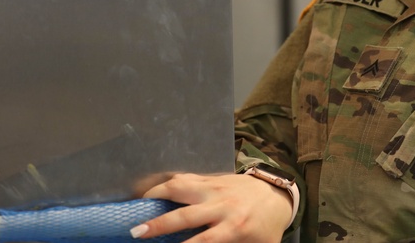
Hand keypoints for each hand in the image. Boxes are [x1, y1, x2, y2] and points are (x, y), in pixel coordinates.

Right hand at [131, 172, 292, 242]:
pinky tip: (152, 191)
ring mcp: (216, 188)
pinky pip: (186, 177)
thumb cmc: (265, 228)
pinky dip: (167, 184)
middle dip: (160, 224)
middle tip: (136, 232)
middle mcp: (223, 206)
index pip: (204, 241)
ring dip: (157, 194)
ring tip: (138, 204)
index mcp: (235, 228)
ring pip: (182, 186)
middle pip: (186, 215)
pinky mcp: (212, 178)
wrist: (278, 195)